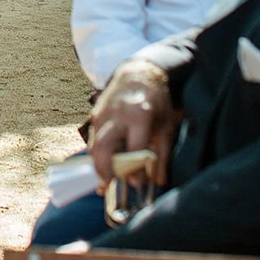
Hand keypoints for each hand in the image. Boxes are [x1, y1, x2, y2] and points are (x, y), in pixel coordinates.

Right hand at [89, 60, 174, 187]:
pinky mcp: (96, 113)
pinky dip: (96, 153)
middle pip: (104, 147)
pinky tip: (103, 164)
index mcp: (139, 116)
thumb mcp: (166, 126)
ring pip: (94, 144)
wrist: (138, 73)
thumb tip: (159, 181)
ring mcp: (103, 113)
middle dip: (104, 170)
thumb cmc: (156, 101)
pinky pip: (93, 138)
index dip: (134, 170)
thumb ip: (162, 154)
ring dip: (97, 164)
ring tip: (104, 180)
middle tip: (109, 185)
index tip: (137, 183)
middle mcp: (118, 114)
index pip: (133, 149)